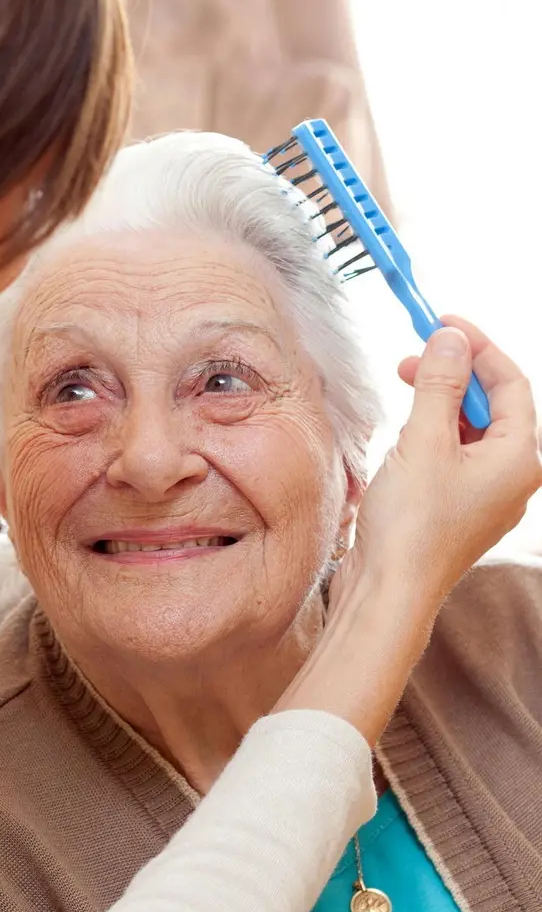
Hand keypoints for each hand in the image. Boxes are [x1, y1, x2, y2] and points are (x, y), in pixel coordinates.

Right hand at [332, 316, 541, 619]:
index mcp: (520, 457)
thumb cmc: (411, 525)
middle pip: (491, 405)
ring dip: (438, 405)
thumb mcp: (422, 441)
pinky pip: (454, 457)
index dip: (476, 345)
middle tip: (411, 357)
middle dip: (452, 375)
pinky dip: (431, 436)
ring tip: (402, 395)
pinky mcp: (459, 509)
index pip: (509, 382)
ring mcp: (487, 495)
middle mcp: (513, 476)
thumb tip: (451, 338)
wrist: (391, 590)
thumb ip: (439, 385)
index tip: (441, 321)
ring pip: (469, 431)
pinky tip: (402, 438)